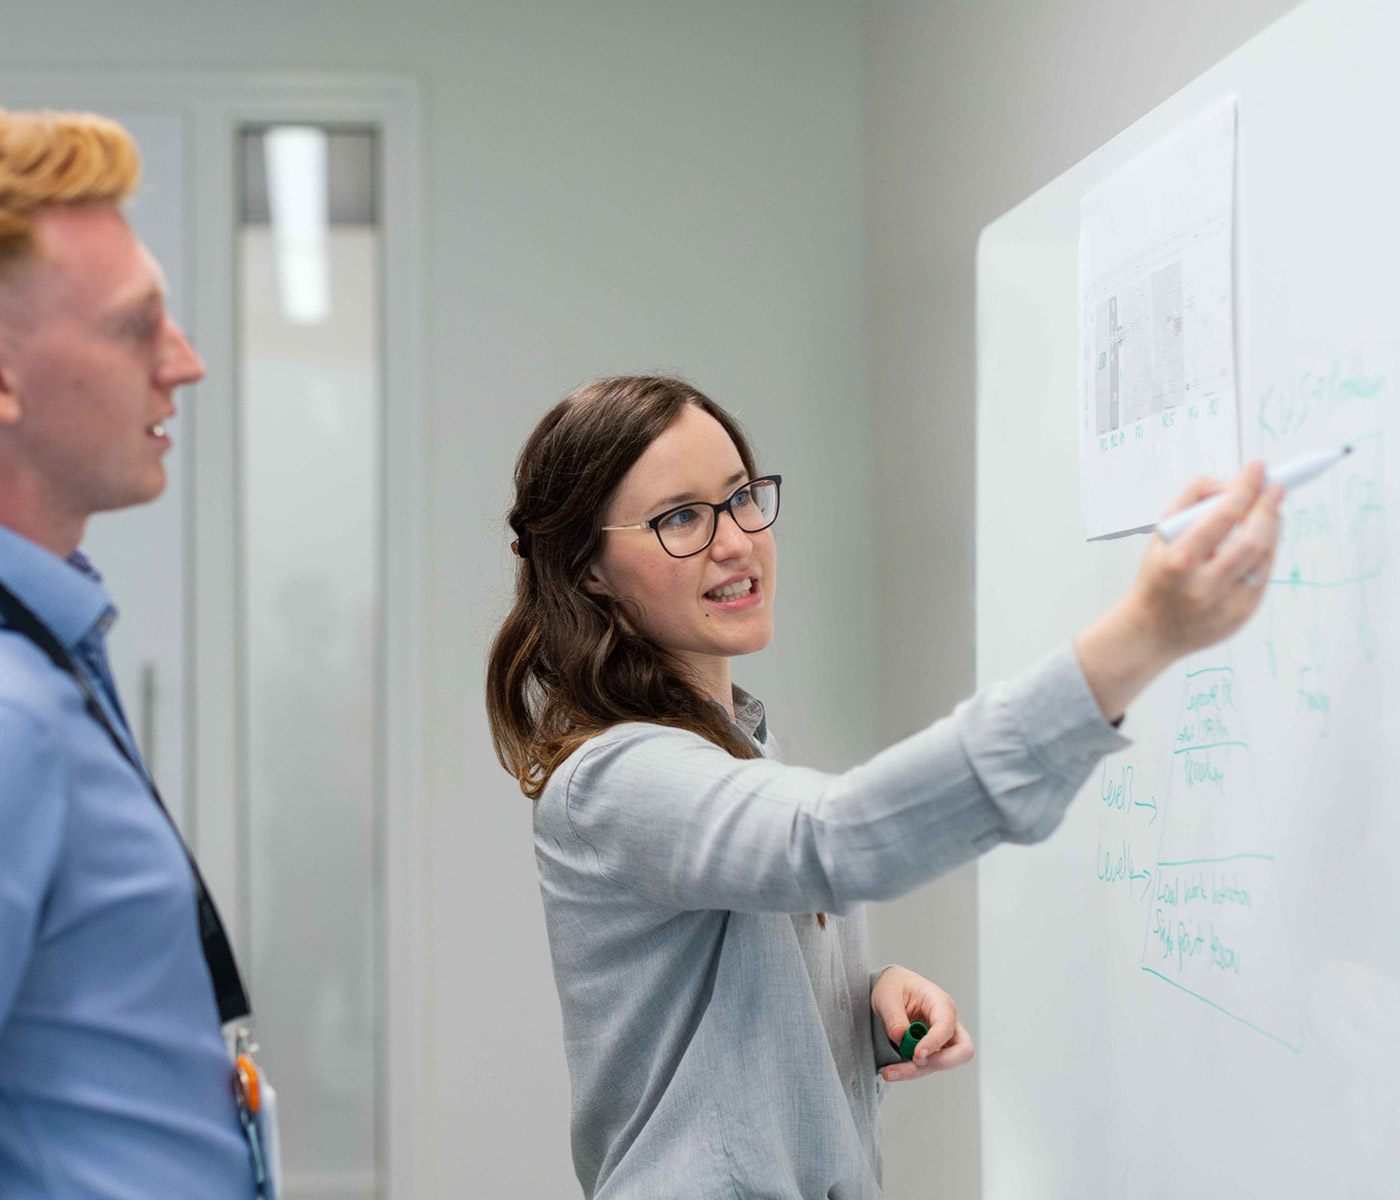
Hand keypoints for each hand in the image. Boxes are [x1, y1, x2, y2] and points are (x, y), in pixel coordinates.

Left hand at [871, 966, 974, 1082]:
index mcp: (940, 1002)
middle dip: (942, 1062)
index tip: (916, 1054)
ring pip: (942, 1063)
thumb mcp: (887, 995)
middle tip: (916, 1061)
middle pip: (963, 1050)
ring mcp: (943, 1039)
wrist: (892, 990)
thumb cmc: (895, 986)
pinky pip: (927, 1066)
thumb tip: (900, 1036)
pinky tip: (891, 1071)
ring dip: (917, 1071)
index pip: (946, 1025)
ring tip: (889, 1072)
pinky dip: (911, 1071)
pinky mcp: (933, 1050)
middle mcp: (948, 1022)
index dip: (935, 1042)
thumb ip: (893, 1016)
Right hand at [1075, 461, 1283, 721]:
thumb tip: (1232, 483)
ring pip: (1265, 556)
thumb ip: (1192, 501)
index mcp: (1179, 561)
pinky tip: (1260, 539)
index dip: (1245, 488)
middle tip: (1275, 487)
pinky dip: (1266, 551)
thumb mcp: (1160, 534)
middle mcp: (1204, 585)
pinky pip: (1264, 574)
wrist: (1150, 630)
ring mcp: (1227, 604)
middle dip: (1268, 508)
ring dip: (1273, 527)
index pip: (1222, 516)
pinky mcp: (1242, 615)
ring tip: (1269, 510)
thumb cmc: (1157, 575)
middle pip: (1253, 539)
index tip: (1258, 468)